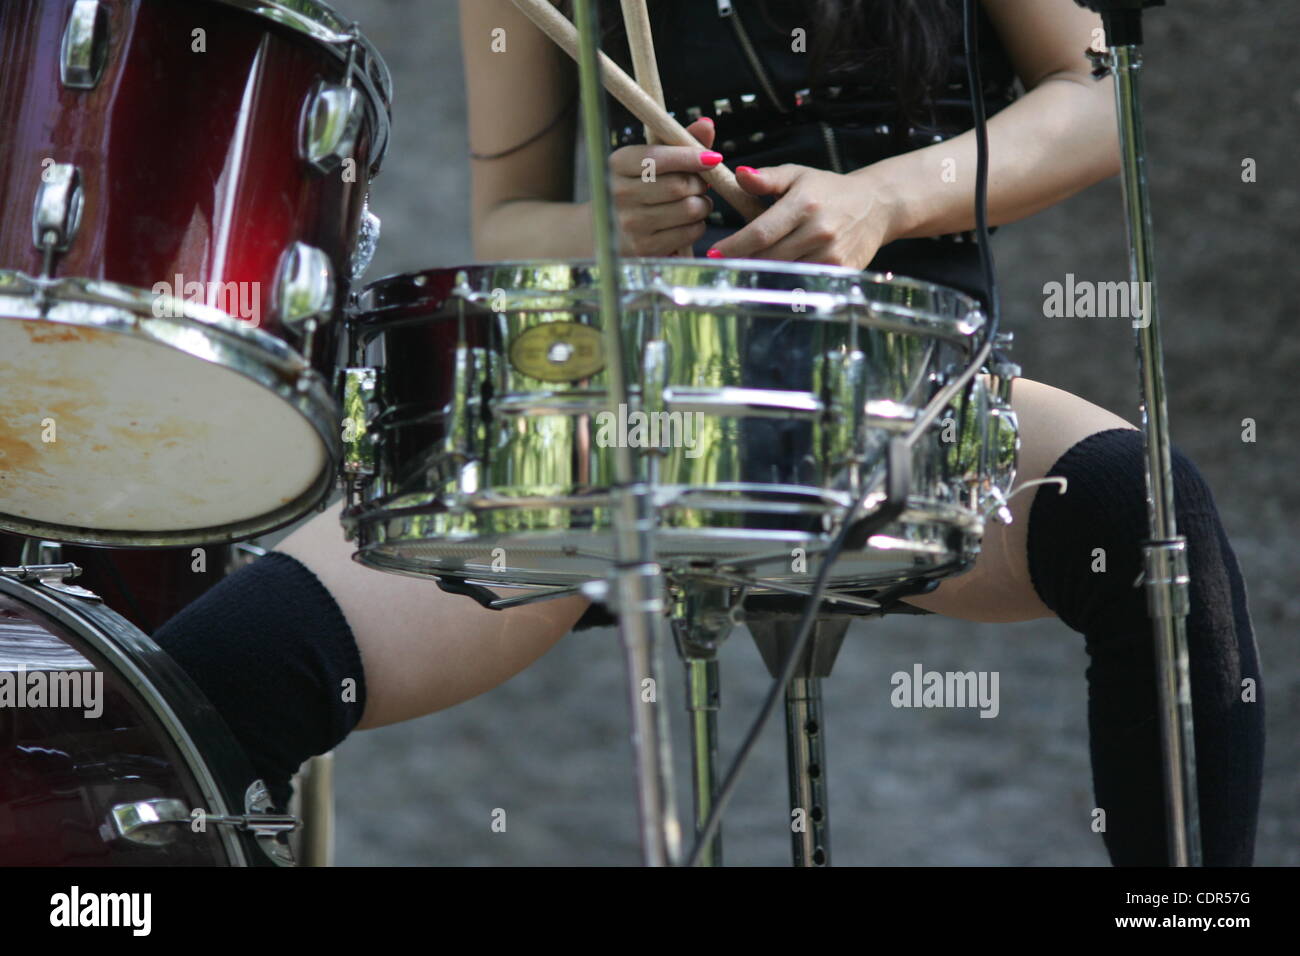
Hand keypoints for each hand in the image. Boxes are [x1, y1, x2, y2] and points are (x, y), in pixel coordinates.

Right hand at [607, 117, 719, 255]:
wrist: (606, 231)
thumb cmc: (636, 188)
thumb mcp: (649, 161)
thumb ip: (678, 142)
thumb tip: (706, 124)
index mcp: (619, 164)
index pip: (659, 157)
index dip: (690, 157)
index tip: (712, 158)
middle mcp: (620, 193)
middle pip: (680, 185)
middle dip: (700, 183)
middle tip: (700, 184)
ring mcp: (631, 223)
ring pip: (689, 208)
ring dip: (702, 204)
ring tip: (694, 202)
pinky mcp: (644, 248)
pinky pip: (689, 232)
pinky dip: (697, 225)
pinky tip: (687, 222)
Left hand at [706, 164, 897, 268]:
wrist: (875, 206)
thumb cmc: (827, 190)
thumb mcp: (797, 175)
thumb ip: (766, 178)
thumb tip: (739, 174)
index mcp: (804, 204)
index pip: (760, 232)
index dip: (734, 246)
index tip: (715, 253)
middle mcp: (819, 230)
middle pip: (768, 257)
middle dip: (745, 261)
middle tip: (729, 261)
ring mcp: (831, 254)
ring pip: (784, 272)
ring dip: (764, 272)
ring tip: (753, 266)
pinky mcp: (841, 271)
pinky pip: (804, 282)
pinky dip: (788, 280)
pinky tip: (778, 275)